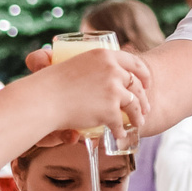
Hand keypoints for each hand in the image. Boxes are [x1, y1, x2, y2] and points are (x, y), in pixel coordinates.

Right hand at [26, 45, 149, 136]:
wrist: (45, 99)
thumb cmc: (52, 83)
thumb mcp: (75, 64)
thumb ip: (90, 68)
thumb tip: (102, 75)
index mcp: (104, 55)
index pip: (134, 61)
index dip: (143, 73)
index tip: (146, 82)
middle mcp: (113, 70)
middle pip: (136, 85)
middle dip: (143, 98)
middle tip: (145, 107)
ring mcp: (113, 90)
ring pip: (134, 105)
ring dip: (138, 116)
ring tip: (139, 123)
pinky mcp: (110, 110)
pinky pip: (121, 122)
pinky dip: (120, 131)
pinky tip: (119, 135)